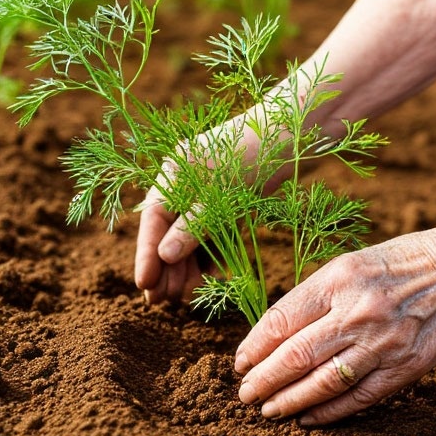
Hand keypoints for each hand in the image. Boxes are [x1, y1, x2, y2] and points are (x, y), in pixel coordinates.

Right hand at [134, 116, 265, 304]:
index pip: (152, 219)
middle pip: (166, 231)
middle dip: (165, 266)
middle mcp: (183, 182)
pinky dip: (205, 254)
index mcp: (173, 171)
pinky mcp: (224, 202)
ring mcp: (204, 192)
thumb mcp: (220, 198)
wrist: (291, 134)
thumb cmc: (253, 158)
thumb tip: (164, 258)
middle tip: (162, 301)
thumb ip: (191, 229)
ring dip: (184, 265)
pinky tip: (204, 278)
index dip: (146, 254)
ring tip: (184, 296)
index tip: (144, 284)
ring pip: (187, 235)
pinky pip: (207, 233)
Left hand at [232, 223, 435, 424]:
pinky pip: (359, 398)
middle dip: (263, 380)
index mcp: (340, 277)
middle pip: (295, 355)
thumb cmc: (406, 260)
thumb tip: (280, 332)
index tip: (240, 362)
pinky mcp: (407, 367)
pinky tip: (309, 418)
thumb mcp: (356, 262)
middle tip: (244, 394)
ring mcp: (384, 342)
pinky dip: (329, 412)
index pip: (282, 319)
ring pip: (323, 383)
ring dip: (289, 401)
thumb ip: (320, 295)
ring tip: (268, 410)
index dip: (255, 346)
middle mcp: (358, 310)